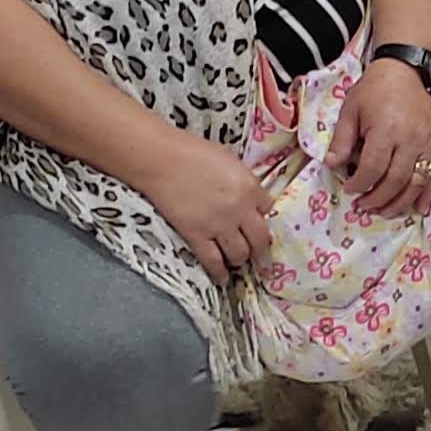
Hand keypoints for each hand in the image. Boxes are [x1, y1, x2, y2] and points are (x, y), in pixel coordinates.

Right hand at [138, 137, 274, 283]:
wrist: (162, 159)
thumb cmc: (193, 152)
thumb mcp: (230, 161)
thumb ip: (243, 182)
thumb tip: (249, 198)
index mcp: (250, 187)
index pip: (269, 209)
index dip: (262, 216)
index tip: (257, 222)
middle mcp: (240, 210)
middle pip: (260, 239)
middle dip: (258, 247)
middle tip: (255, 250)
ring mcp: (219, 226)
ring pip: (239, 254)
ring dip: (239, 259)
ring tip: (236, 260)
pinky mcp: (197, 236)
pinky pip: (213, 262)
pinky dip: (219, 273)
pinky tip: (222, 278)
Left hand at [331, 55, 430, 218]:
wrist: (405, 71)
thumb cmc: (375, 89)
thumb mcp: (351, 109)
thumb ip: (342, 139)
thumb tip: (332, 165)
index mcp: (386, 130)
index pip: (373, 168)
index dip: (360, 184)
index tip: (350, 190)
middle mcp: (409, 140)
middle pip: (395, 180)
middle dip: (378, 198)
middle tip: (364, 206)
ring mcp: (426, 144)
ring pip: (416, 183)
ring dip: (400, 202)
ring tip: (385, 211)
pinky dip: (428, 195)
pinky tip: (419, 208)